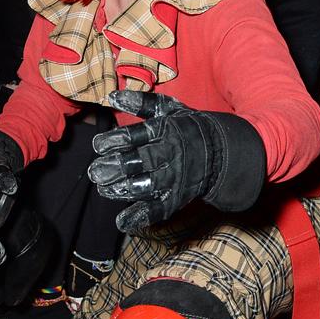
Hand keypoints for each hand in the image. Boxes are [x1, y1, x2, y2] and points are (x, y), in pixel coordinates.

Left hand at [88, 90, 264, 231]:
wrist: (224, 151)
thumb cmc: (188, 126)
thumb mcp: (169, 109)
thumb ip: (141, 103)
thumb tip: (112, 96)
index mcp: (166, 129)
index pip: (138, 135)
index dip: (116, 141)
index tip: (98, 146)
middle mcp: (171, 153)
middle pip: (141, 162)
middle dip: (116, 168)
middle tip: (95, 172)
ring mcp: (175, 177)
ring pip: (148, 185)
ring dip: (124, 189)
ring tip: (104, 189)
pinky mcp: (179, 196)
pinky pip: (160, 207)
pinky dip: (142, 216)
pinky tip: (123, 222)